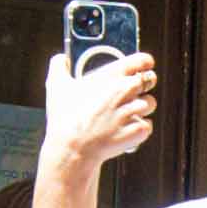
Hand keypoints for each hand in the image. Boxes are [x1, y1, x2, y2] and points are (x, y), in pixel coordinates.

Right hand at [41, 51, 157, 169]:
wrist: (73, 148)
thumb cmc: (65, 118)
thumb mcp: (56, 86)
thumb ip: (58, 66)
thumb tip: (60, 59)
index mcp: (111, 75)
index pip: (142, 60)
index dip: (145, 62)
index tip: (145, 65)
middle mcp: (125, 90)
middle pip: (149, 80)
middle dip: (141, 86)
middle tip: (128, 94)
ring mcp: (134, 111)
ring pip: (150, 103)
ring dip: (140, 108)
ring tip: (122, 114)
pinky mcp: (138, 130)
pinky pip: (147, 125)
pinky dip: (138, 128)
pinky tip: (123, 129)